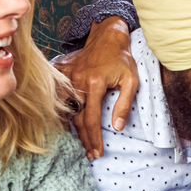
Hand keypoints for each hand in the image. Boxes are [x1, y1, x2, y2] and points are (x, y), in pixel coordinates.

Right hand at [52, 17, 137, 158]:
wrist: (107, 36)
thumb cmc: (122, 59)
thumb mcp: (131, 80)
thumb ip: (124, 104)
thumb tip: (117, 127)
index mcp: (94, 84)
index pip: (91, 119)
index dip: (93, 138)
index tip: (97, 152)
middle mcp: (77, 81)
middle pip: (76, 118)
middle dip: (83, 139)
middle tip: (89, 154)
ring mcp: (67, 76)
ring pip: (65, 109)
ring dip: (71, 129)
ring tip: (79, 144)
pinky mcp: (63, 73)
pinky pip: (59, 96)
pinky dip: (62, 112)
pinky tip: (66, 125)